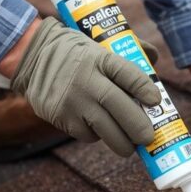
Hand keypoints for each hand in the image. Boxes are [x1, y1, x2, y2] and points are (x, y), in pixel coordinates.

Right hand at [11, 17, 161, 156]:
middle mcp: (86, 79)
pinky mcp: (60, 116)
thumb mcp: (100, 44)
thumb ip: (128, 50)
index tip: (156, 101)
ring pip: (104, 128)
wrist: (34, 57)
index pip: (128, 73)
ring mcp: (72, 100)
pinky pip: (86, 134)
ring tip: (130, 146)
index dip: (144, 89)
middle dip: (138, 127)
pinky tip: (99, 129)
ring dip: (122, 142)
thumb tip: (154, 58)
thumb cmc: (78, 53)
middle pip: (118, 106)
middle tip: (148, 138)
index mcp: (101, 58)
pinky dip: (97, 136)